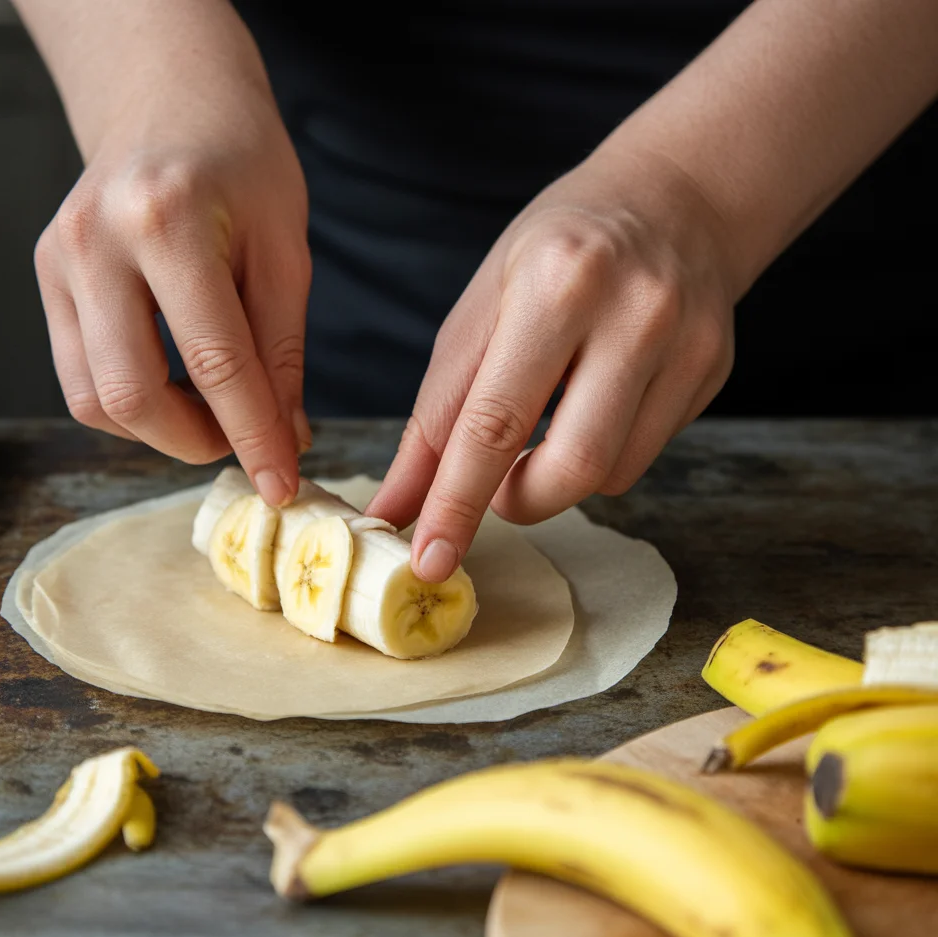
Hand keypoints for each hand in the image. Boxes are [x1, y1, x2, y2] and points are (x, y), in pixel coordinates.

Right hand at [33, 58, 310, 505]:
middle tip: (246, 440)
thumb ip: (282, 350)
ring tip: (215, 410)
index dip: (253, 436)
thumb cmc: (243, 164)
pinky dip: (132, 403)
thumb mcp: (286, 250)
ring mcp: (58, 260)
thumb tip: (285, 439)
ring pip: (95, 399)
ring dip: (162, 430)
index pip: (214, 362)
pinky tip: (176, 385)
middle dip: (198, 442)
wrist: (171, 100)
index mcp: (167, 219)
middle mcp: (95, 241)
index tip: (282, 485)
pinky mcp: (46, 278)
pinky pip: (80, 377)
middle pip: (131, 395)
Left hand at [366, 147, 735, 580]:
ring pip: (610, 475)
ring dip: (557, 478)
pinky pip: (642, 457)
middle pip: (571, 468)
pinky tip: (596, 403)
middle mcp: (632, 315)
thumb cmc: (556, 249)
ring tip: (547, 424)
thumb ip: (437, 412)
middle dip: (517, 503)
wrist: (676, 197)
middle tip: (495, 486)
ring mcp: (687, 345)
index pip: (495, 422)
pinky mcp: (714, 371)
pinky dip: (599, 454)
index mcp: (555, 284)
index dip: (456, 504)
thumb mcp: (481, 308)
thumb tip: (398, 505)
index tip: (428, 562)